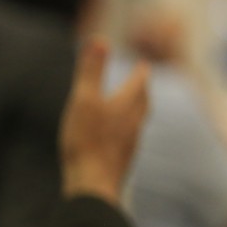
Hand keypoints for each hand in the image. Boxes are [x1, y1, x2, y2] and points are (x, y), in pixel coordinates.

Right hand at [60, 38, 149, 204]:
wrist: (93, 186)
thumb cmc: (87, 142)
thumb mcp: (84, 100)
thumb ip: (91, 71)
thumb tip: (98, 40)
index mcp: (127, 104)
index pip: (140, 81)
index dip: (140, 71)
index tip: (142, 64)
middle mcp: (133, 123)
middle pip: (143, 102)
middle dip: (141, 91)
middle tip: (140, 84)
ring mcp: (129, 145)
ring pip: (137, 123)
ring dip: (135, 113)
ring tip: (130, 110)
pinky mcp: (120, 163)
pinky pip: (126, 142)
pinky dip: (124, 134)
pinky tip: (115, 142)